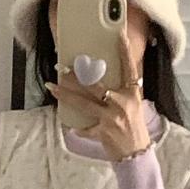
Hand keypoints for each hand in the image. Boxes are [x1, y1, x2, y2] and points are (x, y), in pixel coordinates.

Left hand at [45, 29, 151, 161]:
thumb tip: (102, 80)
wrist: (136, 153)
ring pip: (84, 103)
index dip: (125, 51)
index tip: (118, 35)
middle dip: (76, 76)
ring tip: (52, 87)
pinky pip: (85, 127)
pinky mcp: (103, 131)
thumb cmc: (134, 128)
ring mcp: (111, 117)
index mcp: (132, 94)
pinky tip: (72, 125)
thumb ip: (120, 92)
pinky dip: (79, 127)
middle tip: (62, 67)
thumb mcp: (133, 106)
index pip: (129, 68)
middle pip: (95, 85)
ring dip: (66, 95)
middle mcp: (121, 103)